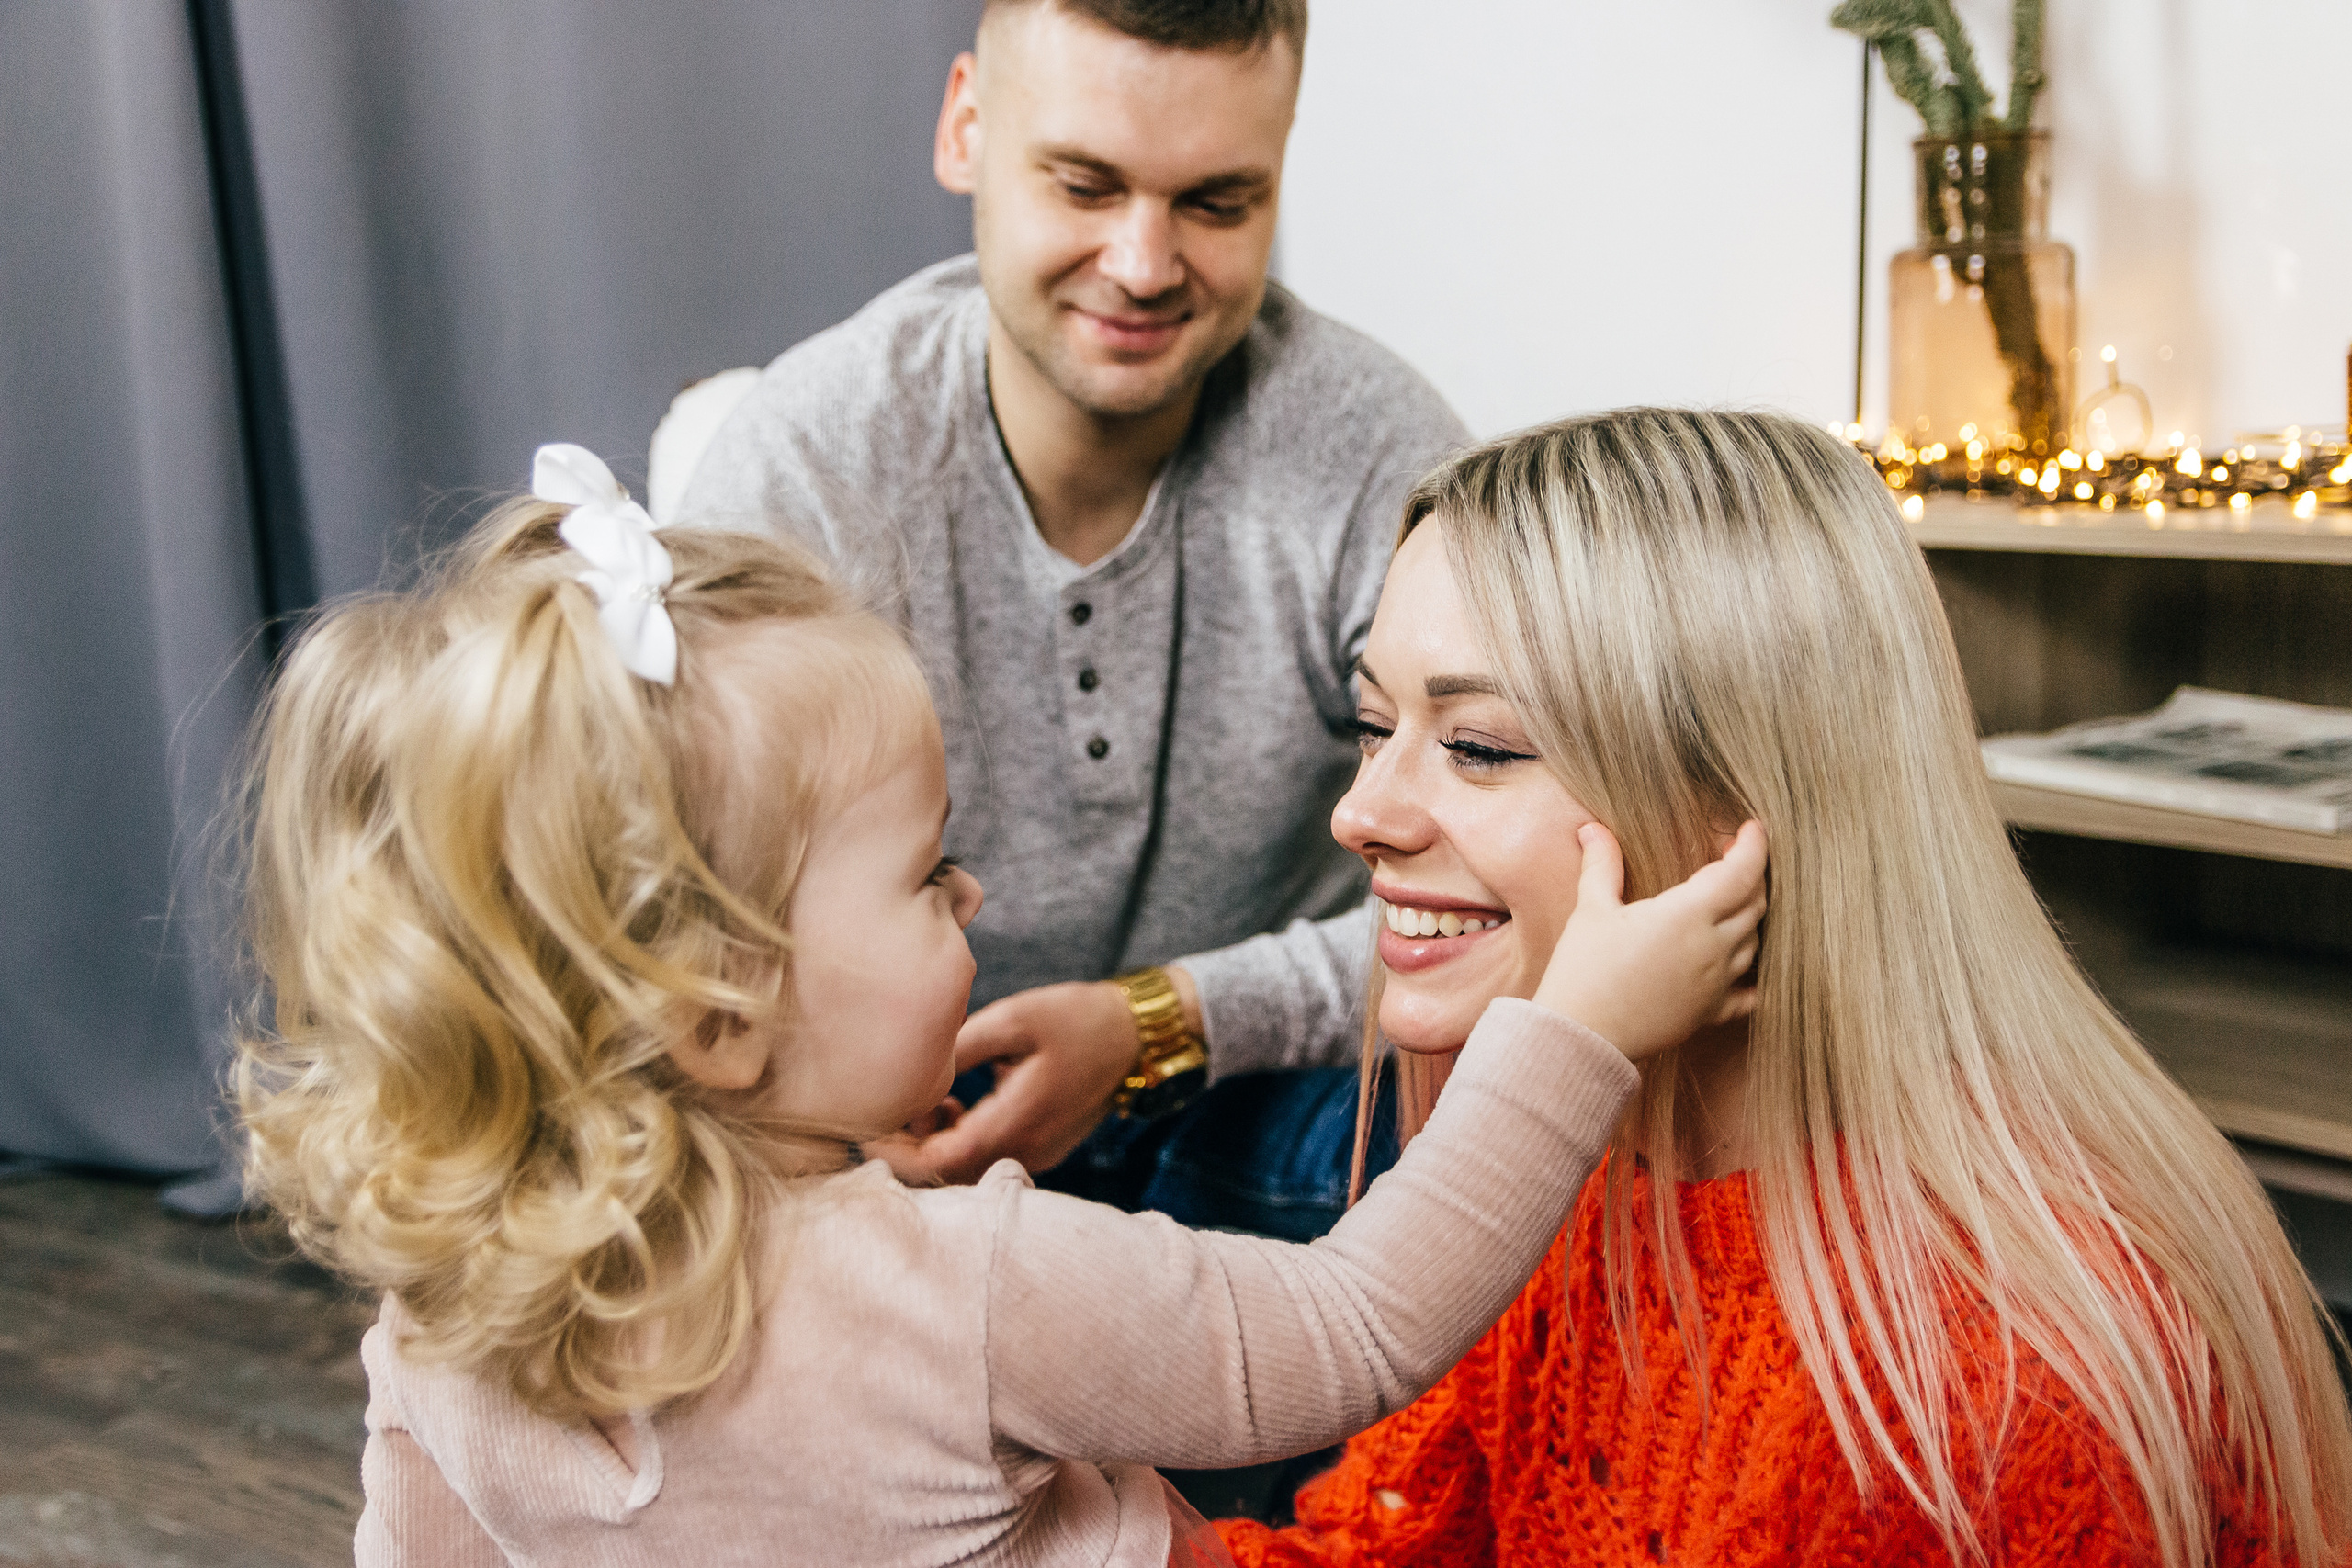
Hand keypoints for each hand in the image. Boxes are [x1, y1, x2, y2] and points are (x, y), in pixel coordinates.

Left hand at [883, 978, 1159, 1183]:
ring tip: (924, 1098)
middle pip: (947, 1174)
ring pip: (965, 1170)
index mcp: (1016, 1121)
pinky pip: (986, 1158)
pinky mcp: (1039, 1147)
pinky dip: (958, 1139)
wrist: (1138, 1036)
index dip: (897, 1152)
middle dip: (909, 1148)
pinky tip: (953, 1102)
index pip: (940, 1161)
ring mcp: (1035, 1153)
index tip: (869, 1124)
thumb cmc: (1077, 1019)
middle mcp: (1025, 1150)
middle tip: (887, 1107)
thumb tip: (912, 1071)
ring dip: (933, 1143)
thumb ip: (959, 1048)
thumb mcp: (1014, 1018)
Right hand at [1532, 820, 1766, 1060]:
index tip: (1751, 829)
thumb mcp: (1591, 909)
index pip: (1741, 872)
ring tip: (1730, 903)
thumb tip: (1591, 828)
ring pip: (1755, 942)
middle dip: (1751, 876)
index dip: (1753, 846)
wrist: (1580, 1035)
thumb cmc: (1583, 969)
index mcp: (1687, 915)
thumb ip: (1601, 865)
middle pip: (1755, 904)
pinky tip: (1746, 964)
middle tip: (1732, 861)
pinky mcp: (1711, 1013)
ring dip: (1750, 917)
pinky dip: (1756, 973)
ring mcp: (1717, 983)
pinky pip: (1751, 991)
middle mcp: (1713, 948)